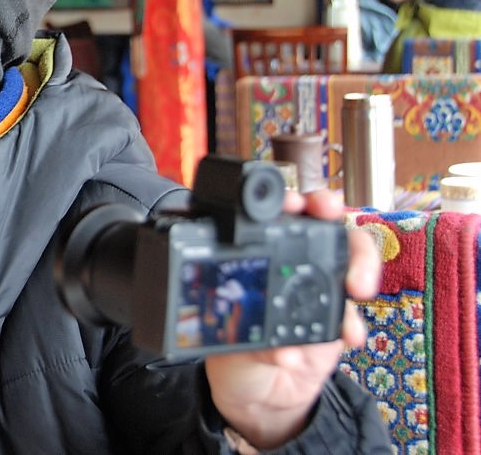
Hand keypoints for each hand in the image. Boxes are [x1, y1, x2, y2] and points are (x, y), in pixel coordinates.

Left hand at [202, 188, 381, 448]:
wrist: (261, 393)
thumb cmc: (236, 354)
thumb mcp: (231, 344)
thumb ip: (256, 344)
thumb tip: (283, 351)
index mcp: (256, 256)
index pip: (269, 215)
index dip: (284, 199)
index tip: (290, 202)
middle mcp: (290, 262)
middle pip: (316, 218)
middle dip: (328, 207)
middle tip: (330, 212)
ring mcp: (318, 285)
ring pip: (349, 255)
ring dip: (360, 262)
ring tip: (356, 286)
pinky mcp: (337, 316)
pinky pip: (355, 310)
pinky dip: (354, 322)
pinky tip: (347, 336)